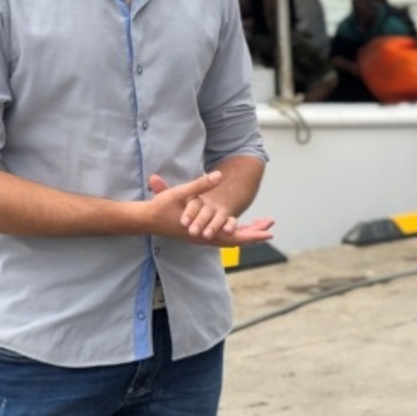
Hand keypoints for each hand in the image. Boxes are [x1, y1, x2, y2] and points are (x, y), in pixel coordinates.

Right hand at [147, 174, 274, 246]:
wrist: (145, 220)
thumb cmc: (162, 207)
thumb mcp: (182, 192)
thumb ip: (201, 184)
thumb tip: (219, 175)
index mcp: (204, 232)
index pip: (234, 236)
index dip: (253, 234)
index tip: (269, 233)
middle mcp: (205, 238)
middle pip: (236, 240)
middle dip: (254, 233)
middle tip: (271, 227)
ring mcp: (202, 238)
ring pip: (230, 239)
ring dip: (246, 233)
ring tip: (261, 224)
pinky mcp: (199, 235)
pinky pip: (221, 237)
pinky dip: (234, 232)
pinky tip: (241, 226)